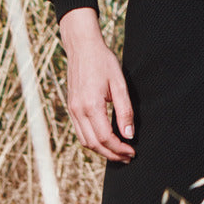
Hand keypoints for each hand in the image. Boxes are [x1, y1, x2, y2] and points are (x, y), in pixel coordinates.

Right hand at [59, 7, 134, 163]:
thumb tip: (129, 134)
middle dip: (112, 154)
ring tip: (118, 151)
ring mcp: (72, 110)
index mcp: (91, 105)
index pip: (105, 137)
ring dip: (101, 150)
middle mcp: (78, 110)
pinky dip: (92, 141)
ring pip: (85, 141)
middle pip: (94, 144)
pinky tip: (105, 139)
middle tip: (127, 157)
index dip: (119, 149)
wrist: (82, 47)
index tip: (132, 152)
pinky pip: (80, 132)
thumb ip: (124, 111)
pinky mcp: (71, 107)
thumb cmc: (103, 62)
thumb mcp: (119, 84)